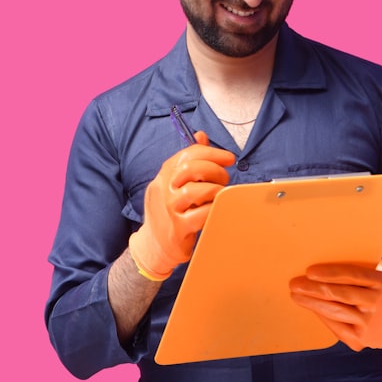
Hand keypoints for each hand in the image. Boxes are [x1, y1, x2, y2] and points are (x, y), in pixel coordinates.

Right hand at [128, 131, 235, 280]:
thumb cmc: (168, 212)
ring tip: (219, 195)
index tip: (228, 159)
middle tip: (224, 178)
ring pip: (196, 191)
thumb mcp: (172, 182)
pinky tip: (215, 210)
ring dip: (215, 190)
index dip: (212, 153)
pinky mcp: (178, 227)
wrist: (152, 246)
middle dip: (215, 170)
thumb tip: (201, 136)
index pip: (188, 153)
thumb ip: (187, 160)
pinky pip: (202, 214)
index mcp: (164, 174)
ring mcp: (169, 208)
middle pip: (191, 168)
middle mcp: (164, 188)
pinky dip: (214, 210)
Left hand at [289, 260, 381, 350]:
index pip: (353, 275)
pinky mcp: (364, 340)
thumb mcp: (380, 272)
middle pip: (342, 295)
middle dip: (315, 289)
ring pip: (337, 312)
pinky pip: (338, 328)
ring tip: (297, 296)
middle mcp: (380, 303)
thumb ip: (361, 264)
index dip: (330, 273)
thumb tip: (327, 250)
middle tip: (294, 284)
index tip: (309, 271)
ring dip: (313, 304)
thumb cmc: (381, 287)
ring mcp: (372, 324)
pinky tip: (311, 308)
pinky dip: (323, 317)